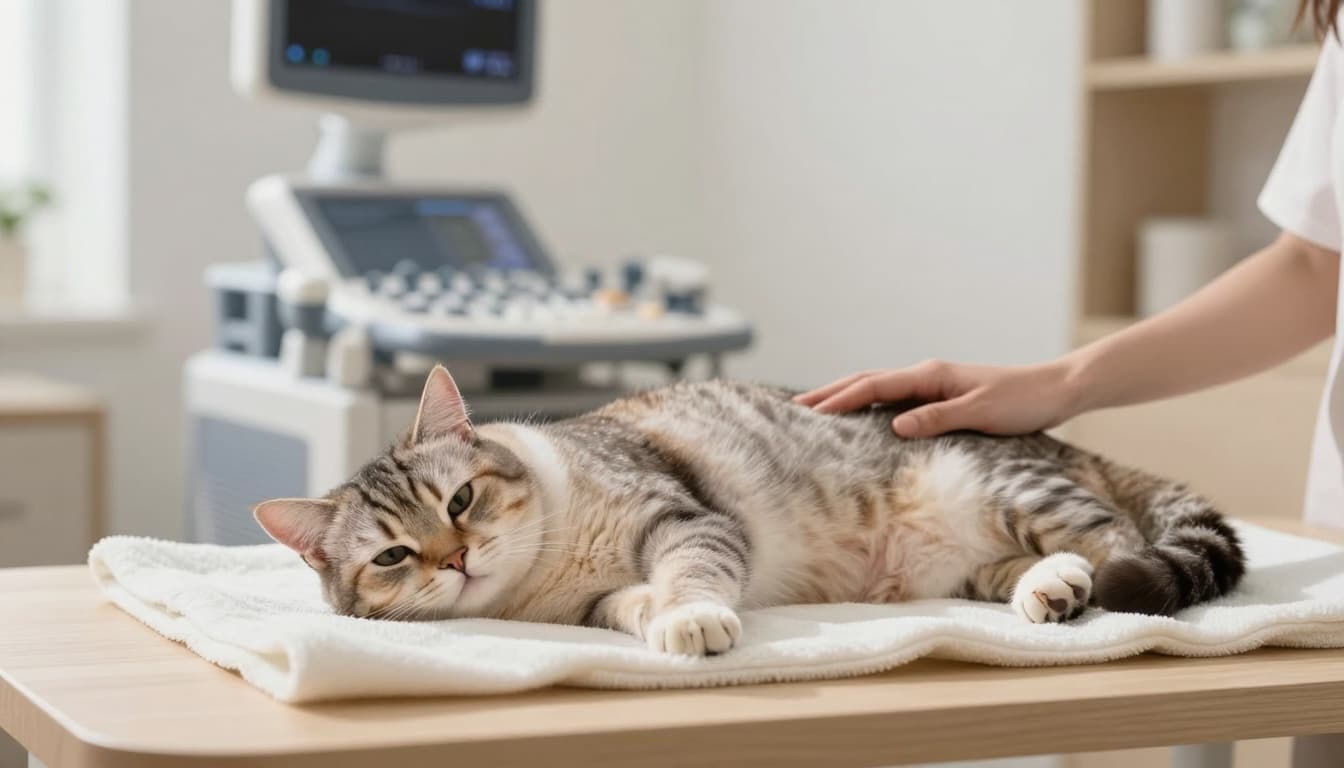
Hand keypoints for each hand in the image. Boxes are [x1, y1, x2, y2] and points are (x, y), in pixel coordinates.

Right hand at [793, 359, 1082, 437]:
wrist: (1056, 391)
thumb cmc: (1023, 402)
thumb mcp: (981, 412)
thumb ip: (937, 418)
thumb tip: (894, 426)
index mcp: (931, 375)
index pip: (874, 387)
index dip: (840, 399)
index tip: (810, 413)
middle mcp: (927, 376)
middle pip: (867, 382)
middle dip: (831, 394)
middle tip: (796, 409)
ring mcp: (932, 385)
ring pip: (878, 389)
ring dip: (846, 398)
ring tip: (816, 412)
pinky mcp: (941, 398)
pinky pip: (894, 401)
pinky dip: (869, 406)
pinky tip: (860, 420)